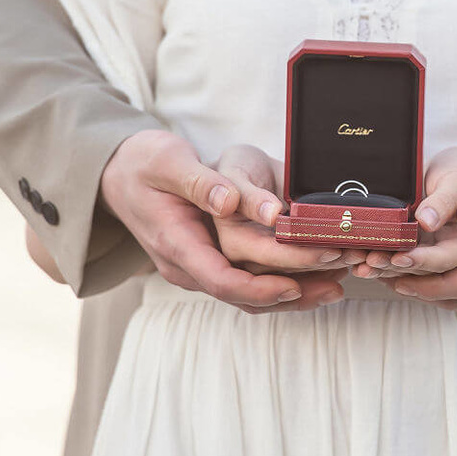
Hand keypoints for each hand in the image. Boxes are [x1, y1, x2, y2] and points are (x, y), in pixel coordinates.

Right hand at [99, 130, 344, 312]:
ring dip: (295, 294)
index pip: (222, 281)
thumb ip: (200, 181)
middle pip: (244, 294)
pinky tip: (319, 277)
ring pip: (249, 295)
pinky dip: (284, 283)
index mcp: (175, 244)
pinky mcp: (210, 263)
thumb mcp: (166, 160)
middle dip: (293, 290)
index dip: (262, 287)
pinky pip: (249, 282)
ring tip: (339, 284)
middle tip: (339, 273)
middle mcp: (186, 266)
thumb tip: (229, 202)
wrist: (117, 174)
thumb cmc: (143, 163)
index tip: (299, 282)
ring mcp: (198, 268)